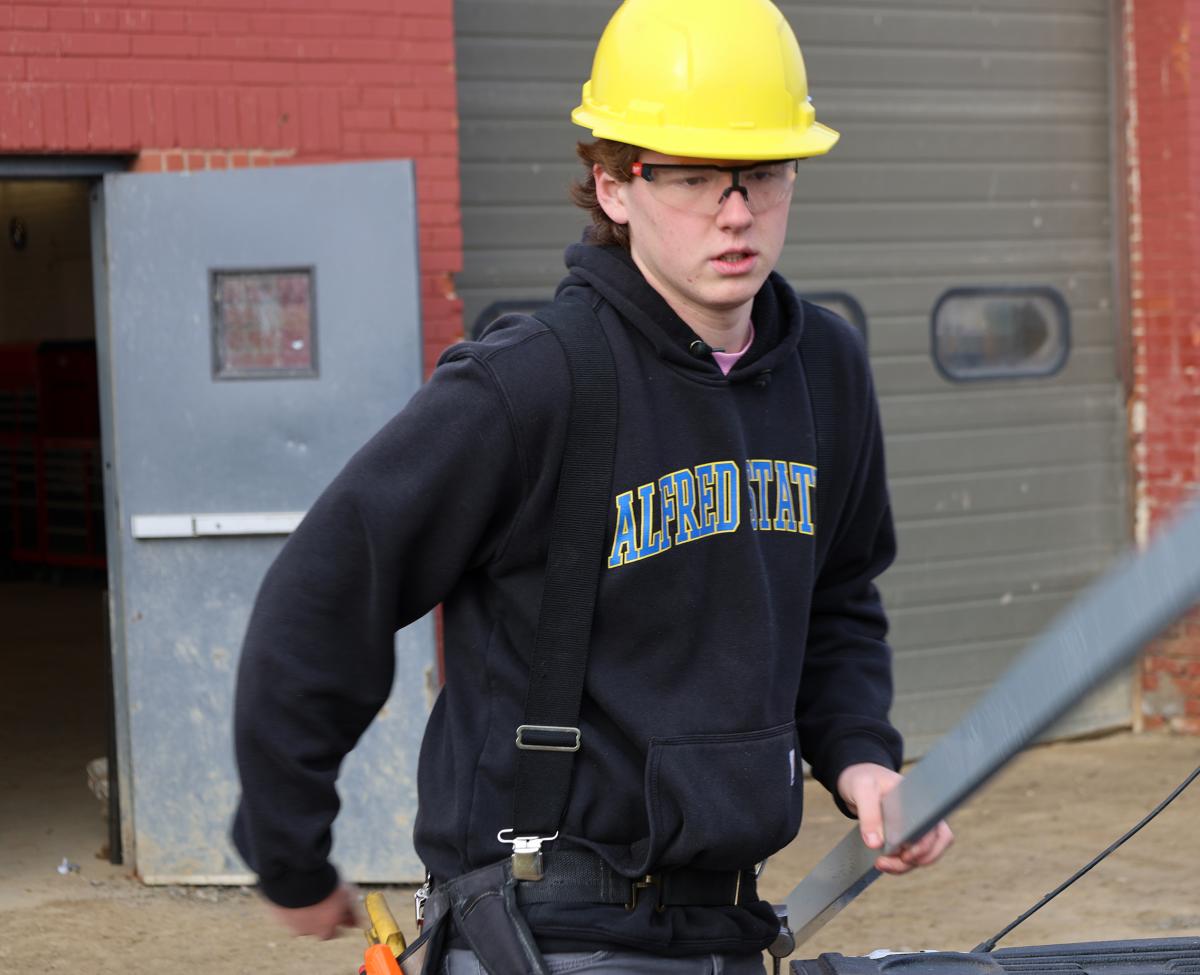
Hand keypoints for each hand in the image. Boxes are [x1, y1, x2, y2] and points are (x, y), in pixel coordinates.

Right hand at [267, 881, 363, 939]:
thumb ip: (354, 912)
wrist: (299, 872)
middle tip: (325, 896)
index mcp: (324, 930)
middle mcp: (307, 931)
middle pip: (316, 926)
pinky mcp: (277, 913)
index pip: (333, 931)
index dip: (337, 918)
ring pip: (300, 918)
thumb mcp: (347, 895)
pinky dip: (292, 902)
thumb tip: (362, 924)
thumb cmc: (326, 883)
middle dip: (320, 914)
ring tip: (311, 889)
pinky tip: (298, 888)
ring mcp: (290, 923)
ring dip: (306, 908)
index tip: (339, 907)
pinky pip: (286, 909)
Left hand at [836, 762, 953, 874]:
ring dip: (905, 866)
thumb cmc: (863, 779)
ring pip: (924, 854)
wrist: (855, 778)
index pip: (935, 826)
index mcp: (920, 799)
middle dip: (913, 860)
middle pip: (934, 845)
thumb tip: (875, 844)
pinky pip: (911, 855)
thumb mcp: (862, 790)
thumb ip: (869, 814)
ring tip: (880, 864)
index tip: (905, 855)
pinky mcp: (905, 835)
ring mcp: (916, 825)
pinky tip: (883, 861)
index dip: (925, 845)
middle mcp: (923, 813)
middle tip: (883, 863)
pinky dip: (899, 863)